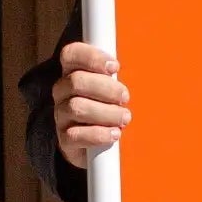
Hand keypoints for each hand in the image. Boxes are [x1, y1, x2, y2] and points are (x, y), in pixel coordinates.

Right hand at [53, 42, 129, 163]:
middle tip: (125, 97)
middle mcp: (62, 92)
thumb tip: (141, 69)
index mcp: (72, 73)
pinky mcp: (64, 139)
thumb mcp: (114, 90)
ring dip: (106, 112)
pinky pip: (75, 135)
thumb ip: (117, 78)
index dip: (91, 57)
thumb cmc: (110, 110)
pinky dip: (98, 134)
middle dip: (106, 88)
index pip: (71, 54)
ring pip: (76, 107)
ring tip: (124, 118)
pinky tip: (114, 134)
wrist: (96, 148)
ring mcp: (61, 115)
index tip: (115, 67)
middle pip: (76, 81)